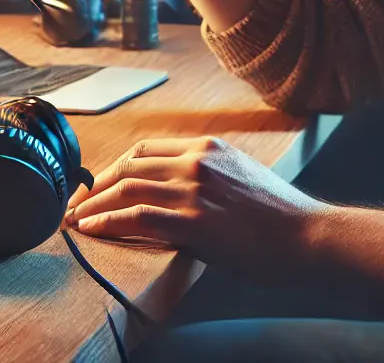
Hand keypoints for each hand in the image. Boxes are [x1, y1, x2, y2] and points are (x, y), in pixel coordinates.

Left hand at [64, 136, 326, 284]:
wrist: (310, 236)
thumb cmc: (281, 216)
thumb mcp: (242, 177)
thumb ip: (208, 175)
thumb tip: (178, 192)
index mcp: (207, 148)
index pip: (146, 150)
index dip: (115, 167)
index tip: (98, 184)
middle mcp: (196, 161)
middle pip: (129, 165)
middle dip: (96, 185)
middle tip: (75, 203)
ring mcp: (194, 190)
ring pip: (127, 188)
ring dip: (93, 205)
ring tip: (74, 219)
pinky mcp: (194, 221)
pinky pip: (136, 216)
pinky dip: (107, 221)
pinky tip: (91, 229)